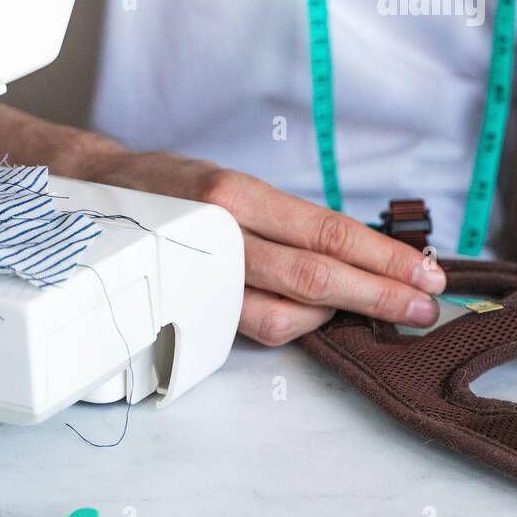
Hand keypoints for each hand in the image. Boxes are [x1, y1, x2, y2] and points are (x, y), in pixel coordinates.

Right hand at [81, 148, 445, 345]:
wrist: (90, 198)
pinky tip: (322, 315)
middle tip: (426, 307)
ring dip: (341, 317)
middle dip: (381, 295)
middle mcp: (221, 234)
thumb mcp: (233, 187)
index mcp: (238, 195)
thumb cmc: (175, 191)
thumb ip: (288, 221)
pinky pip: (255, 329)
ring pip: (287, 315)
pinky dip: (297, 325)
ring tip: (379, 310)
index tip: (426, 271)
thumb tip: (363, 253)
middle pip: (317, 277)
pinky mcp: (190, 308)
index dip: (384, 258)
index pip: (327, 232)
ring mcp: (202, 277)